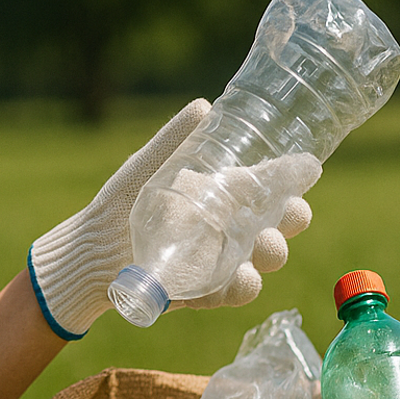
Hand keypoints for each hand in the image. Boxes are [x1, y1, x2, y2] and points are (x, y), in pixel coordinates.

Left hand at [27, 99, 313, 338]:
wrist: (92, 247)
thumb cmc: (122, 202)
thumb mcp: (148, 166)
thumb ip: (174, 139)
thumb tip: (204, 105)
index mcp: (222, 197)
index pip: (269, 190)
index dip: (291, 182)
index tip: (307, 171)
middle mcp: (228, 231)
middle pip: (275, 226)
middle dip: (291, 221)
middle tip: (293, 212)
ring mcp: (218, 263)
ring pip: (259, 262)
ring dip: (271, 254)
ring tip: (266, 245)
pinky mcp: (202, 291)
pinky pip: (229, 293)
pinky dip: (240, 288)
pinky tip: (244, 279)